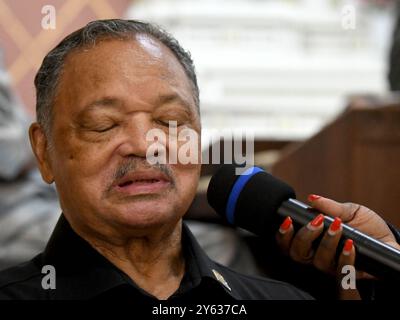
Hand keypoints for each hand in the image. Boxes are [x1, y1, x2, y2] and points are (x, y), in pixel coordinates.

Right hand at [275, 194, 399, 298]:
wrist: (388, 239)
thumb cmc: (366, 225)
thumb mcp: (349, 211)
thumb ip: (330, 206)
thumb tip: (312, 198)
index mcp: (311, 240)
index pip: (287, 242)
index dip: (282, 234)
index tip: (288, 220)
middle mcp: (316, 255)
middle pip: (297, 254)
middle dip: (303, 237)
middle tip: (317, 222)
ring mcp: (331, 266)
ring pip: (318, 261)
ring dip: (326, 243)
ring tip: (338, 227)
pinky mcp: (348, 274)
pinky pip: (341, 270)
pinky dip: (344, 257)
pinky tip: (349, 244)